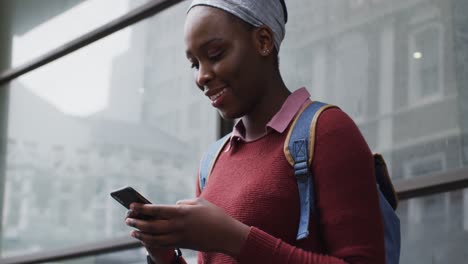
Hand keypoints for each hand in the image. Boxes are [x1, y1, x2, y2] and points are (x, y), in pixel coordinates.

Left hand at [125, 198, 249, 257]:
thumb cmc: (215, 215)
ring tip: (132, 231)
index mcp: (182, 211)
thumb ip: (184, 202)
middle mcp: (178, 225)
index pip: (157, 210)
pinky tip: (145, 239)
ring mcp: (180, 236)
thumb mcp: (200, 202)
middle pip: (152, 225)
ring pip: (155, 237)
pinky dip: (151, 242)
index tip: (132, 206)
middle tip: (127, 219)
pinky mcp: (183, 244)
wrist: (226, 234)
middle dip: (137, 222)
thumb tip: (174, 204)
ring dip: (141, 235)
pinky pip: (163, 244)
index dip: (142, 208)